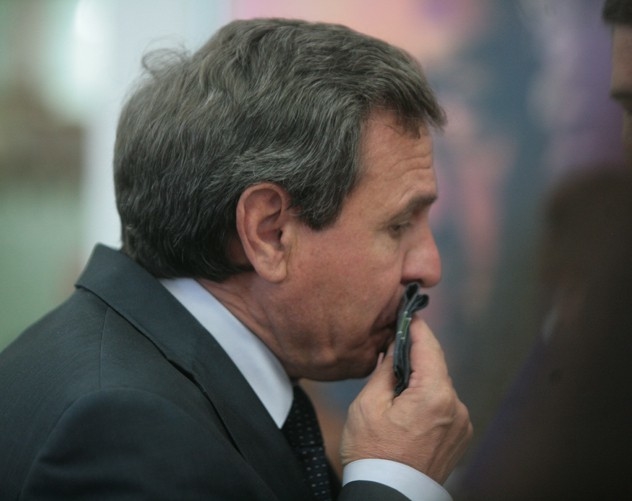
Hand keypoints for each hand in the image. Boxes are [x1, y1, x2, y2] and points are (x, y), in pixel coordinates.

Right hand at [339, 316, 472, 483]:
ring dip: (422, 378)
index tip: (407, 311)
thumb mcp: (368, 404)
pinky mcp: (460, 436)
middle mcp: (456, 406)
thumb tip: (396, 345)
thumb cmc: (372, 452)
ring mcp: (461, 423)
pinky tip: (408, 406)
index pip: (428, 346)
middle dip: (416, 354)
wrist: (388, 496)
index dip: (416, 326)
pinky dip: (429, 398)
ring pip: (440, 385)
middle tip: (393, 343)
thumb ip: (387, 369)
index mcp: (434, 395)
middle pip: (436, 365)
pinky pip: (445, 405)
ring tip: (396, 383)